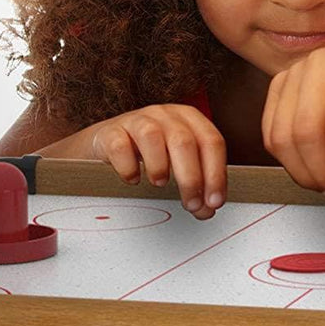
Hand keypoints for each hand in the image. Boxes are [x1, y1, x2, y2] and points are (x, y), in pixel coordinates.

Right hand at [87, 105, 226, 219]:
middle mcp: (165, 115)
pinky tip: (132, 179)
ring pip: (152, 136)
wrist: (108, 141)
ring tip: (160, 183)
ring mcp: (137, 120)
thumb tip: (206, 210)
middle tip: (191, 205)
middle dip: (191, 178)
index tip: (214, 202)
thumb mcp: (178, 161)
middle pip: (184, 141)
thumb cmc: (149, 152)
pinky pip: (120, 146)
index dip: (216, 174)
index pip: (211, 142)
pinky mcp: (111, 132)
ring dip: (159, 166)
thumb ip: (196, 182)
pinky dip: (128, 167)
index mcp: (189, 119)